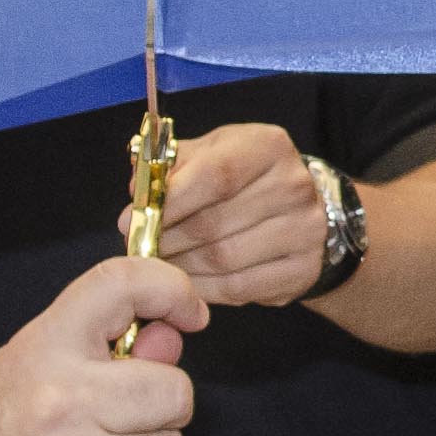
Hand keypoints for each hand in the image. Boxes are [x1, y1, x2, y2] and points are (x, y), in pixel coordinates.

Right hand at [0, 253, 206, 435]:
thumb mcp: (25, 365)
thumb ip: (102, 348)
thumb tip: (172, 338)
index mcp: (43, 350)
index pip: (120, 285)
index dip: (171, 288)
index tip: (188, 311)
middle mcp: (64, 404)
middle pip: (174, 391)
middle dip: (164, 401)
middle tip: (128, 409)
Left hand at [142, 121, 330, 305]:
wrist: (300, 210)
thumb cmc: (245, 178)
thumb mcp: (213, 153)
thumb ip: (173, 166)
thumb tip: (138, 189)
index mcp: (269, 147)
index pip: (215, 175)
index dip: (170, 201)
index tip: (131, 218)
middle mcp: (293, 186)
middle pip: (214, 222)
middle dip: (166, 238)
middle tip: (140, 246)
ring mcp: (305, 230)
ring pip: (222, 259)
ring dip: (180, 266)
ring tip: (160, 263)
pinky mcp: (302, 269)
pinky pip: (238, 288)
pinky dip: (202, 288)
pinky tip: (185, 281)